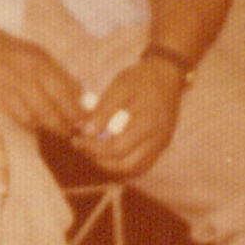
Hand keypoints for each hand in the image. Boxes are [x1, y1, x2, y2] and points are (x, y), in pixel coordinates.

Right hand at [0, 29, 90, 136]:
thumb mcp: (41, 56)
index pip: (61, 93)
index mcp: (34, 61)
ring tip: (54, 131)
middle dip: (62, 126)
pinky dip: (25, 124)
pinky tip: (33, 125)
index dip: (75, 113)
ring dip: (44, 128)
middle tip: (71, 134)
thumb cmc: (14, 53)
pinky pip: (10, 118)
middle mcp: (16, 73)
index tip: (86, 125)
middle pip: (45, 110)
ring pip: (28, 118)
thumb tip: (84, 104)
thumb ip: (63, 78)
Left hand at [71, 57, 183, 176]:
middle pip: (126, 166)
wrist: (167, 75)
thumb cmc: (141, 78)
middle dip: (99, 160)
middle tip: (82, 147)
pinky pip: (140, 165)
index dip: (93, 148)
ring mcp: (161, 146)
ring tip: (92, 149)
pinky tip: (107, 152)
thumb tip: (87, 132)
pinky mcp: (159, 147)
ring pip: (134, 170)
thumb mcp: (119, 87)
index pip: (117, 149)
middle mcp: (158, 140)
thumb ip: (104, 110)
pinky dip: (122, 163)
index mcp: (148, 124)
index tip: (76, 139)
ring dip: (110, 165)